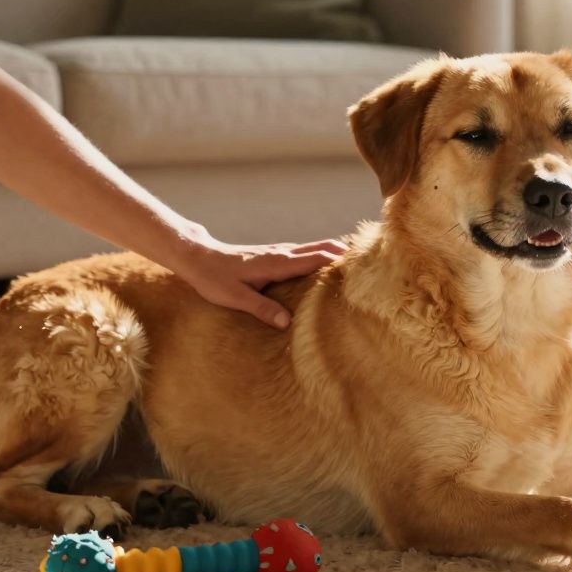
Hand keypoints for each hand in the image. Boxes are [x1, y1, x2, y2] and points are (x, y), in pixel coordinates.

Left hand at [173, 236, 346, 328]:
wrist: (198, 258)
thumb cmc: (214, 279)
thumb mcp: (235, 298)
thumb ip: (262, 309)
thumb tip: (286, 323)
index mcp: (278, 263)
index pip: (317, 258)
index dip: (340, 260)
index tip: (363, 266)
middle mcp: (283, 254)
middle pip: (323, 248)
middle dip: (347, 253)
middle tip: (373, 262)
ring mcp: (280, 253)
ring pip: (316, 249)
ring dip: (336, 253)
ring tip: (360, 262)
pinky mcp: (275, 256)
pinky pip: (306, 254)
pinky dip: (323, 256)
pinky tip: (329, 264)